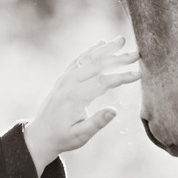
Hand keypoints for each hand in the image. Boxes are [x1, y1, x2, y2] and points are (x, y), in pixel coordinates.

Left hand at [24, 36, 140, 177]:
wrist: (39, 136)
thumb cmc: (62, 138)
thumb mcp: (80, 136)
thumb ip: (96, 123)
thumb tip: (114, 111)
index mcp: (75, 97)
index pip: (103, 82)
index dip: (122, 77)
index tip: (139, 74)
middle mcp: (69, 83)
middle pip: (97, 65)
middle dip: (118, 58)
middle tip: (137, 54)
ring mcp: (65, 79)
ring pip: (87, 59)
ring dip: (105, 49)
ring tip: (121, 40)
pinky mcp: (63, 79)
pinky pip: (78, 60)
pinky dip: (91, 51)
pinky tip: (100, 44)